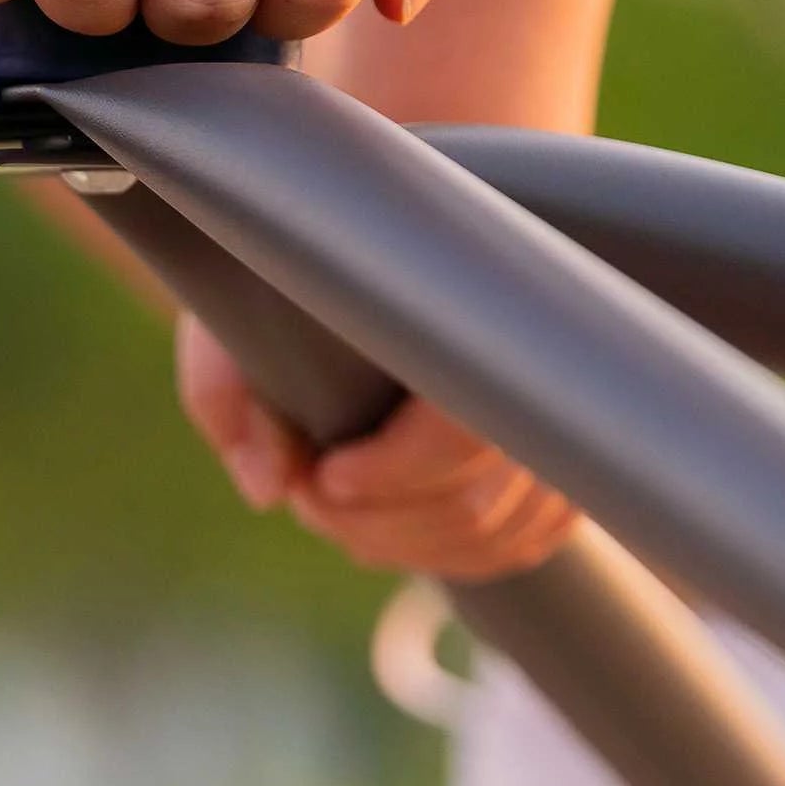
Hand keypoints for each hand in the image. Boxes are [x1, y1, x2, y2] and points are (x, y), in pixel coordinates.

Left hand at [177, 314, 577, 582]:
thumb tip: (269, 487)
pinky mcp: (559, 436)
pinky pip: (528, 533)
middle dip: (378, 523)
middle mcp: (526, 351)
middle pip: (476, 497)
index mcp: (456, 299)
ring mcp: (552, 400)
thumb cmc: (282, 277)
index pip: (460, 426)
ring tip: (338, 505)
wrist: (344, 236)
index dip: (391, 472)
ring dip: (408, 543)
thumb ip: (225, 391)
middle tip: (308, 496)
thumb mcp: (229, 310)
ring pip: (499, 526)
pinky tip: (398, 526)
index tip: (323, 476)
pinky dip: (456, 550)